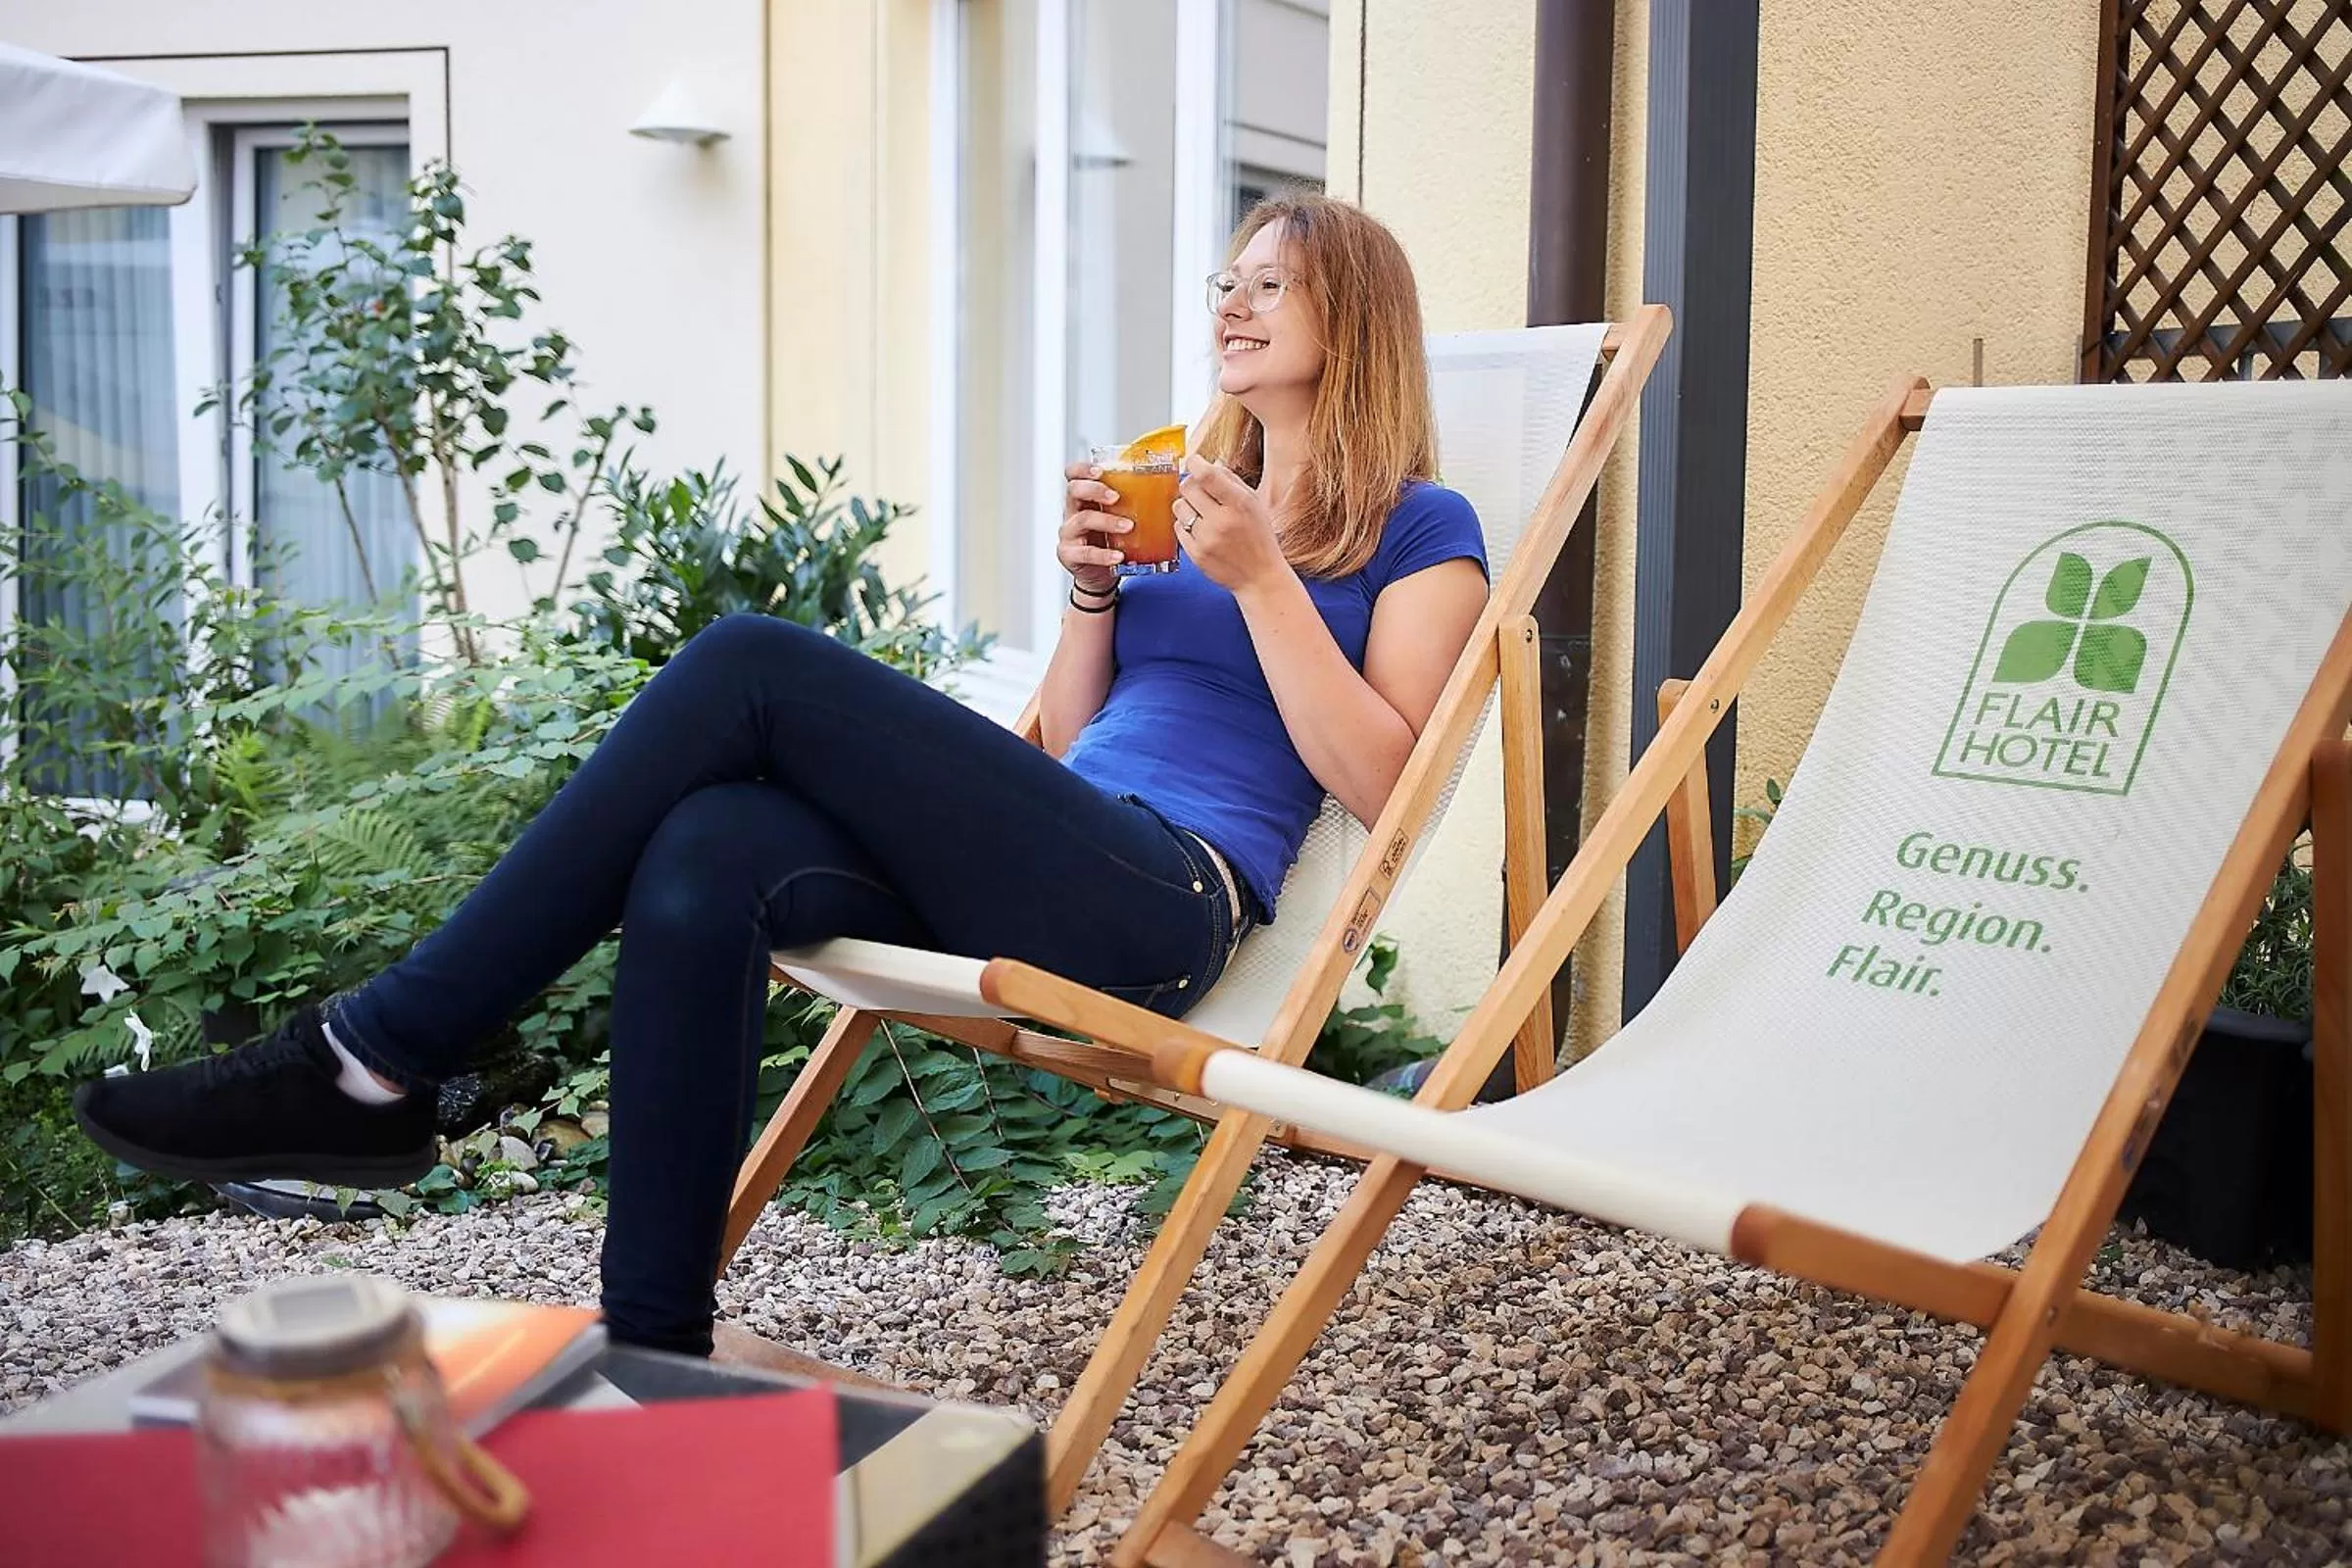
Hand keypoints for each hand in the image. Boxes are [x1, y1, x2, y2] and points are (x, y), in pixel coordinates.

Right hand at [1058, 461, 1128, 597]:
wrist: (1099, 574)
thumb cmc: (1110, 541)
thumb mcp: (1118, 517)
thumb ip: (1132, 503)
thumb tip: (1170, 490)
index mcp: (1084, 498)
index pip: (1073, 475)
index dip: (1083, 469)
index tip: (1100, 470)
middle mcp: (1072, 512)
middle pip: (1074, 490)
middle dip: (1095, 490)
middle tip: (1116, 497)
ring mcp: (1069, 533)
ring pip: (1082, 520)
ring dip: (1107, 521)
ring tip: (1128, 526)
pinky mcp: (1070, 554)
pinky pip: (1086, 553)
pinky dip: (1104, 554)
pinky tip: (1118, 556)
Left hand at [1176, 458, 1287, 592]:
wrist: (1260, 577)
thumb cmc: (1259, 538)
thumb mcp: (1255, 504)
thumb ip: (1232, 481)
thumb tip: (1208, 463)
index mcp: (1240, 505)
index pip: (1207, 475)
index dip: (1195, 463)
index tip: (1194, 461)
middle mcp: (1222, 521)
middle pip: (1188, 487)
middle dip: (1191, 484)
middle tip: (1201, 491)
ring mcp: (1206, 539)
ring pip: (1178, 507)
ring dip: (1187, 505)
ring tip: (1202, 513)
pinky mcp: (1196, 555)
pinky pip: (1177, 528)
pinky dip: (1185, 526)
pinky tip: (1200, 530)